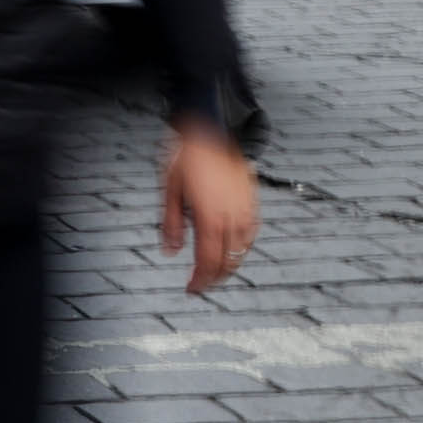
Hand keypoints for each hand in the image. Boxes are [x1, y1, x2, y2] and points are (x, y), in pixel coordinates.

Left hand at [162, 125, 258, 294]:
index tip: (191, 290)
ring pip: (242, 252)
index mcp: (209, 218)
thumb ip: (170, 224)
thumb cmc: (186, 160)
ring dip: (229, 266)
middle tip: (200, 285)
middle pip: (228, 262)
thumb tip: (170, 252)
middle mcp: (232, 219)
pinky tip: (231, 251)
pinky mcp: (253, 205)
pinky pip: (251, 237)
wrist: (212, 132)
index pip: (208, 261)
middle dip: (214, 278)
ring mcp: (246, 212)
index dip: (200, 281)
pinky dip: (241, 250)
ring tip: (213, 273)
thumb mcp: (169, 191)